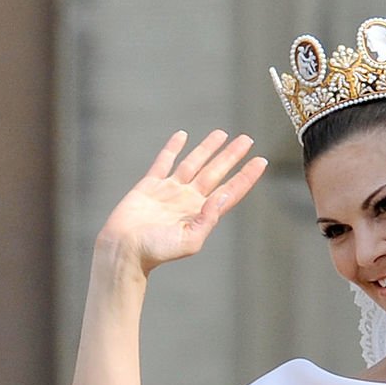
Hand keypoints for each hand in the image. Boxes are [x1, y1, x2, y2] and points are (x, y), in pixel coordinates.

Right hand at [98, 130, 267, 273]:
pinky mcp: (149, 185)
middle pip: (216, 172)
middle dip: (232, 155)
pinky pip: (164, 161)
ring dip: (208, 148)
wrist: (124, 249)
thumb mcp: (190, 241)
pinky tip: (183, 135)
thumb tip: (223, 197)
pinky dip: (173, 148)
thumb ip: (208, 219)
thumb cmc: (156, 251)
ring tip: (222, 133)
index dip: (246, 176)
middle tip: (247, 139)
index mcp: (202, 213)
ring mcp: (170, 191)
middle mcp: (189, 199)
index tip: (261, 161)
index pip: (230, 190)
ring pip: (194, 163)